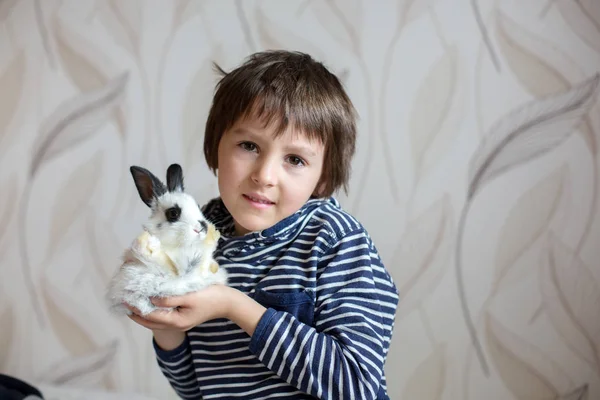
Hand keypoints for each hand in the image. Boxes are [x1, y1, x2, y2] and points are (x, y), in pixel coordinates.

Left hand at [126, 285, 267, 336]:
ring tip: (133, 305)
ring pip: (156, 322)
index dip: (136, 308)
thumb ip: (169, 298)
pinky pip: (163, 318)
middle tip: (124, 303)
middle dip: (136, 314)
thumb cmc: (210, 296)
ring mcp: (181, 322)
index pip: (150, 316)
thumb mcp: (189, 295)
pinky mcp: (184, 318)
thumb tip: (151, 299)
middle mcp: (177, 325)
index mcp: (176, 321)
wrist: (228, 302)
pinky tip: (151, 304)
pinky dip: (154, 313)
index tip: (125, 298)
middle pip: (151, 322)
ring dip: (144, 314)